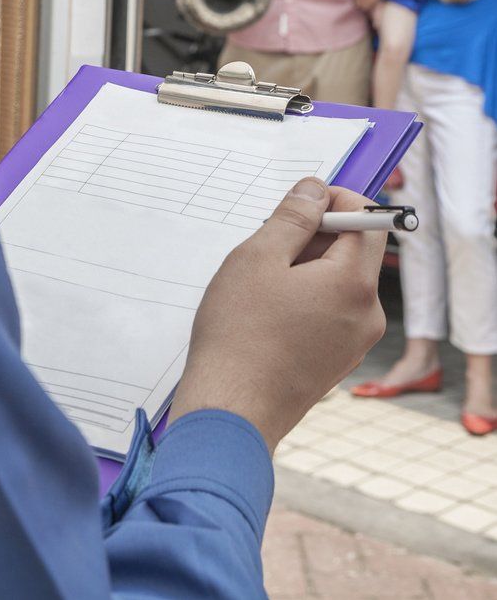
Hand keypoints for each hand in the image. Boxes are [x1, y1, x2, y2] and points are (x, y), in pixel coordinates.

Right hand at [168, 179, 385, 452]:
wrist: (232, 409)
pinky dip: (304, 298)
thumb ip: (292, 218)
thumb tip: (315, 190)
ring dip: (303, 268)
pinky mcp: (338, 359)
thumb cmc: (238, 334)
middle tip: (265, 246)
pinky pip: (330, 310)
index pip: (367, 220)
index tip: (296, 203)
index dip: (333, 201)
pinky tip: (265, 312)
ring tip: (259, 285)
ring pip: (338, 281)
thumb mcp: (257, 258)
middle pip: (353, 252)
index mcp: (354, 284)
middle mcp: (367, 314)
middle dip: (313, 237)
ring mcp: (355, 341)